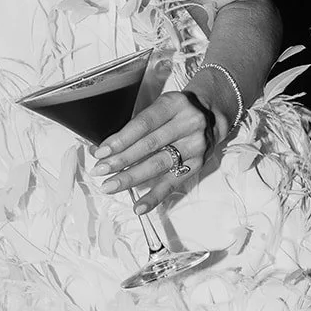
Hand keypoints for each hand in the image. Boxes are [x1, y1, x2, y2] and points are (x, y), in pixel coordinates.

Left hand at [93, 90, 218, 211]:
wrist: (210, 114)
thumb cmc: (175, 112)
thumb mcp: (159, 107)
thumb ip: (135, 126)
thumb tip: (102, 149)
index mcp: (173, 104)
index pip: (143, 123)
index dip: (121, 139)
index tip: (101, 152)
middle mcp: (187, 123)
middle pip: (149, 145)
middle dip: (121, 160)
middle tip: (99, 171)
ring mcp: (195, 145)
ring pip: (158, 164)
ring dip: (131, 178)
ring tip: (110, 186)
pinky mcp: (198, 164)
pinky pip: (173, 183)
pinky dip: (154, 197)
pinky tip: (139, 207)